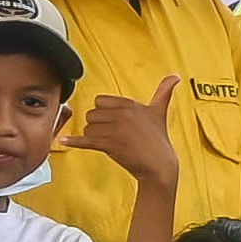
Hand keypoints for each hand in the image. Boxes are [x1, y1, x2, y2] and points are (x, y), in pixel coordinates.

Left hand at [70, 75, 183, 189]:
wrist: (160, 166)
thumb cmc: (158, 140)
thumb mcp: (160, 112)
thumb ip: (165, 91)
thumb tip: (176, 75)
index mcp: (129, 103)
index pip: (100, 102)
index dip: (104, 114)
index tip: (113, 123)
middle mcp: (122, 114)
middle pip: (91, 114)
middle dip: (97, 126)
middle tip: (111, 136)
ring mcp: (115, 129)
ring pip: (88, 128)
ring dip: (94, 137)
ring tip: (110, 144)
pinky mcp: (110, 145)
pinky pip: (86, 140)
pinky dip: (74, 142)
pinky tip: (64, 141)